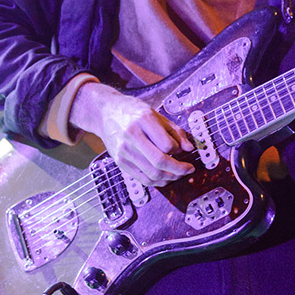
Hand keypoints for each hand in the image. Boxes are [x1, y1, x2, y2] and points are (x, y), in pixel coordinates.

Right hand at [69, 81, 193, 186]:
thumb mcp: (157, 115)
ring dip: (169, 178)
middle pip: (159, 162)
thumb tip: (189, 148)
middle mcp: (132, 136)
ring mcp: (124, 151)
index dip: (178, 150)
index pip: (167, 144)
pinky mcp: (120, 161)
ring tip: (178, 174)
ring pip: (151, 174)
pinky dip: (156, 182)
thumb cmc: (133, 112)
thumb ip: (175, 131)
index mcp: (143, 120)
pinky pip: (141, 178)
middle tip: (189, 169)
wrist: (106, 112)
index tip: (183, 150)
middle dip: (179, 170)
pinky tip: (165, 178)